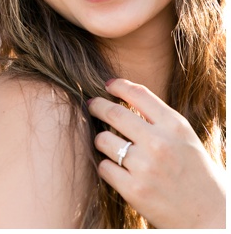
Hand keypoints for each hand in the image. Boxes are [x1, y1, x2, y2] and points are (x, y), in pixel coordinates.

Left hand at [88, 78, 224, 228]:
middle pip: (113, 112)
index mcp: (175, 127)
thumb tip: (121, 98)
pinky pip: (104, 167)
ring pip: (103, 140)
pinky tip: (116, 169)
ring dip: (101, 140)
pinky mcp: (133, 189)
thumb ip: (158, 119)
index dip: (118, 85)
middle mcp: (159, 143)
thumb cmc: (195, 173)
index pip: (138, 93)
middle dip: (97, 106)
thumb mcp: (184, 138)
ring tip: (107, 144)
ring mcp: (145, 166)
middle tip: (91, 105)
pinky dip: (106, 166)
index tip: (107, 85)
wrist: (211, 216)